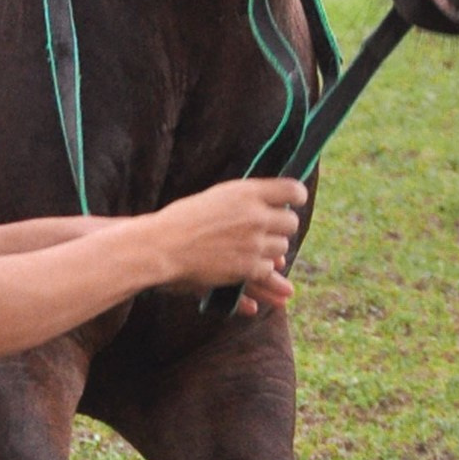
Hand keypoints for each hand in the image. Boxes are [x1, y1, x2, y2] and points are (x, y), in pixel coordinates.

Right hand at [148, 177, 307, 310]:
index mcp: (247, 192)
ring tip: (246, 248)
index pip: (292, 190)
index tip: (293, 201)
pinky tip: (245, 266)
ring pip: (281, 248)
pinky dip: (259, 270)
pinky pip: (267, 269)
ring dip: (269, 250)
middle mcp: (255, 216)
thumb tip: (278, 208)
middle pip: (290, 222)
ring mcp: (254, 243)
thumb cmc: (182, 220)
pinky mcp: (248, 267)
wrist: (162, 245)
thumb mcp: (217, 197)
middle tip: (264, 230)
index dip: (296, 196)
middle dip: (280, 227)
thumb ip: (246, 201)